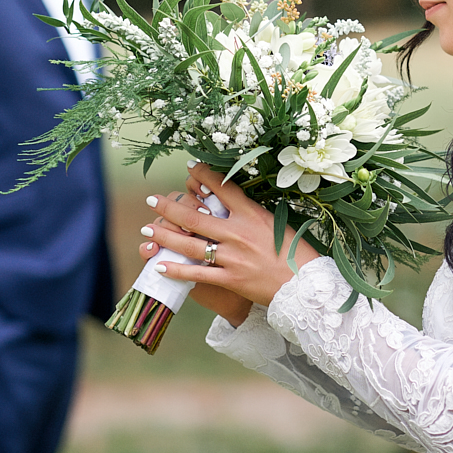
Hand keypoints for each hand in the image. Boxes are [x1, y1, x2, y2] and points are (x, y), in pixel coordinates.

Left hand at [138, 162, 321, 322]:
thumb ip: (251, 212)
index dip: (203, 176)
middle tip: (152, 200)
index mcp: (252, 214)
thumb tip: (231, 199)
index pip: (222, 188)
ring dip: (166, 236)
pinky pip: (197, 274)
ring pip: (190, 245)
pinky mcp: (231, 279)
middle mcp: (239, 233)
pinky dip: (177, 269)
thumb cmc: (295, 251)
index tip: (189, 168)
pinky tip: (161, 264)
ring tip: (148, 229)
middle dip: (170, 207)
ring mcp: (233, 258)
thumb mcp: (277, 222)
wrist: (305, 285)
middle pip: (196, 217)